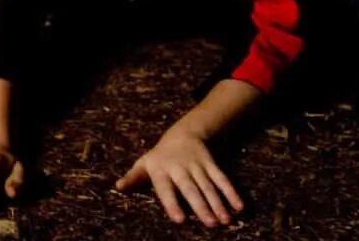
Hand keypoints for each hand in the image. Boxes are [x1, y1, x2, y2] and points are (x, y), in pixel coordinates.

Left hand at [114, 126, 242, 226]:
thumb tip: (118, 187)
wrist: (182, 133)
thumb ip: (134, 178)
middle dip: (201, 206)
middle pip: (191, 188)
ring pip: (208, 185)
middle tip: (210, 224)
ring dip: (218, 203)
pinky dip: (231, 192)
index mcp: (161, 170)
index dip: (172, 204)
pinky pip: (222, 178)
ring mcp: (196, 164)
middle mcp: (179, 167)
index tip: (180, 220)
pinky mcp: (210, 163)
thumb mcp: (145, 164)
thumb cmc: (160, 158)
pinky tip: (239, 207)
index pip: (166, 189)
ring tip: (225, 221)